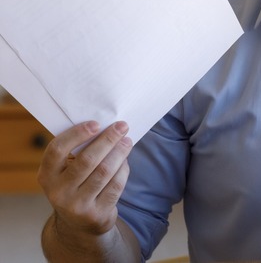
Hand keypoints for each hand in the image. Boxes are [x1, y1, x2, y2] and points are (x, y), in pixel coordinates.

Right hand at [38, 120, 132, 236]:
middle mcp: (58, 192)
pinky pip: (115, 186)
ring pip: (104, 172)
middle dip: (107, 140)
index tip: (96, 123)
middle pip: (87, 160)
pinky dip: (123, 170)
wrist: (78, 224)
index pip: (56, 150)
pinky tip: (125, 160)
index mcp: (46, 176)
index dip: (77, 134)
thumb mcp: (66, 173)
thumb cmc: (75, 186)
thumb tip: (106, 128)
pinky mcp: (96, 214)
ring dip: (119, 153)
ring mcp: (77, 205)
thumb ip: (77, 153)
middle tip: (122, 126)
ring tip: (127, 141)